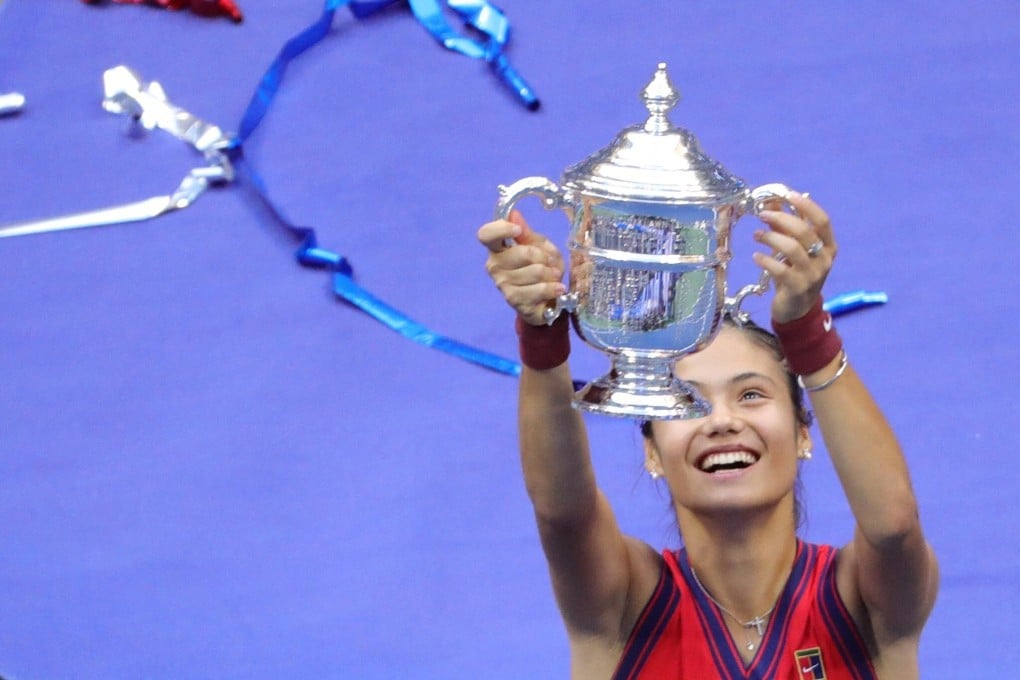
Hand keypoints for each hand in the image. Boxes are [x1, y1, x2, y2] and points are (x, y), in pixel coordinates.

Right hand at [477, 211, 565, 326]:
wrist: (545, 299)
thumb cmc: (539, 268)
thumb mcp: (538, 246)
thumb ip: (527, 232)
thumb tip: (514, 214)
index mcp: (497, 248)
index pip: (486, 234)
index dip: (501, 229)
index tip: (518, 231)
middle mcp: (494, 266)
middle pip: (522, 252)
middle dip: (544, 256)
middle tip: (550, 262)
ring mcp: (503, 285)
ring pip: (535, 272)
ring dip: (552, 273)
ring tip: (554, 277)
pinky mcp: (514, 301)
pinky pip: (540, 290)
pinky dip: (554, 288)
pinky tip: (558, 289)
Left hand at [752, 191, 837, 322]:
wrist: (797, 310)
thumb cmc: (795, 274)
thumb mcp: (793, 249)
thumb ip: (784, 227)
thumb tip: (771, 201)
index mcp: (829, 246)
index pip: (822, 221)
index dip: (807, 206)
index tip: (788, 194)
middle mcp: (824, 260)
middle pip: (805, 232)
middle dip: (781, 219)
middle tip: (762, 214)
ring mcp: (813, 275)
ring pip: (792, 249)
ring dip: (771, 237)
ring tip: (756, 235)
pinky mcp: (798, 288)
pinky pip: (780, 269)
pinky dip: (765, 260)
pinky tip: (756, 257)